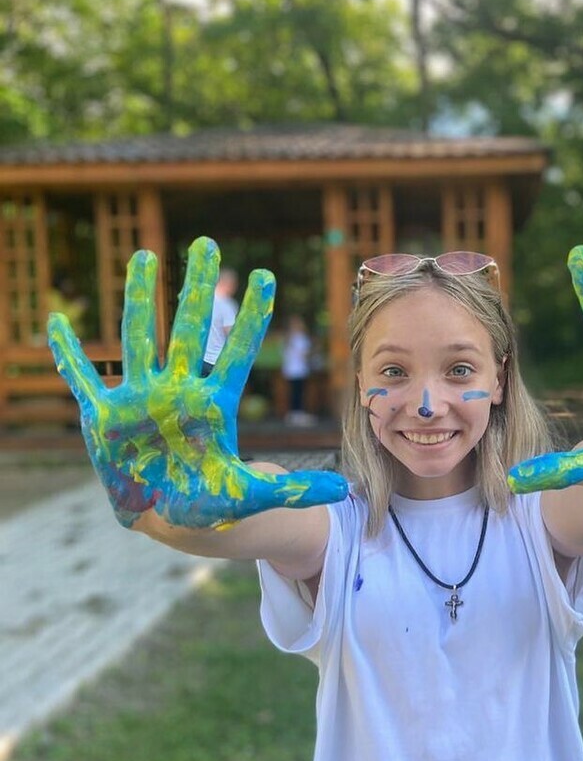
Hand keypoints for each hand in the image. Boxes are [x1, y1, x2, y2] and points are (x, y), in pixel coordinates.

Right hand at [48, 238, 347, 527]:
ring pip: (138, 337)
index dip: (251, 316)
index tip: (265, 275)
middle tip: (207, 243)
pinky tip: (56, 322)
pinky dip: (67, 355)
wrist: (167, 517)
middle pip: (190, 329)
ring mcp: (139, 399)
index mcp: (214, 405)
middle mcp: (178, 391)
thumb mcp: (252, 496)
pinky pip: (81, 379)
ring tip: (144, 255)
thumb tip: (347, 492)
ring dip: (139, 298)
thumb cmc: (210, 503)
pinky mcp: (103, 417)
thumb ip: (294, 490)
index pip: (238, 351)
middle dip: (197, 288)